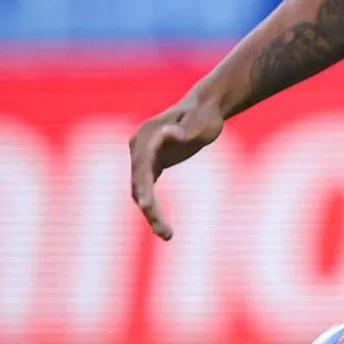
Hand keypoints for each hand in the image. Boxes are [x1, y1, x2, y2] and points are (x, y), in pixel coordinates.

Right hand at [128, 97, 225, 240]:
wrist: (205, 108)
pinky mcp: (150, 164)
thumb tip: (168, 133)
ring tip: (167, 235)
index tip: (146, 205)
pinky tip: (163, 227)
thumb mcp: (200, 123)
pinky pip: (147, 189)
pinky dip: (152, 207)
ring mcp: (142, 156)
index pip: (141, 165)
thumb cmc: (204, 116)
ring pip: (140, 189)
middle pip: (138, 182)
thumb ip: (184, 131)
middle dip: (149, 208)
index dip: (143, 186)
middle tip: (165, 232)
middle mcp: (139, 146)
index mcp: (147, 135)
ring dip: (151, 213)